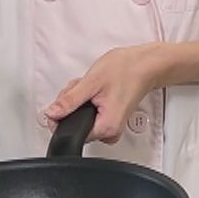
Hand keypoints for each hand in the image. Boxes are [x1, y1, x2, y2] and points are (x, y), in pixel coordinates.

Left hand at [43, 44, 170, 143]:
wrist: (146, 65)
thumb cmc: (126, 70)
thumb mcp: (91, 82)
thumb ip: (69, 101)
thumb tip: (52, 113)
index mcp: (105, 128)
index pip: (69, 131)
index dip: (61, 114)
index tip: (66, 98)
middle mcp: (109, 133)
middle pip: (74, 125)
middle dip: (71, 104)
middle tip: (82, 87)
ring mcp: (111, 128)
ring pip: (80, 119)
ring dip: (79, 101)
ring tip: (91, 86)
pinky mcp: (111, 121)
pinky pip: (90, 115)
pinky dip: (87, 101)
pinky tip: (95, 90)